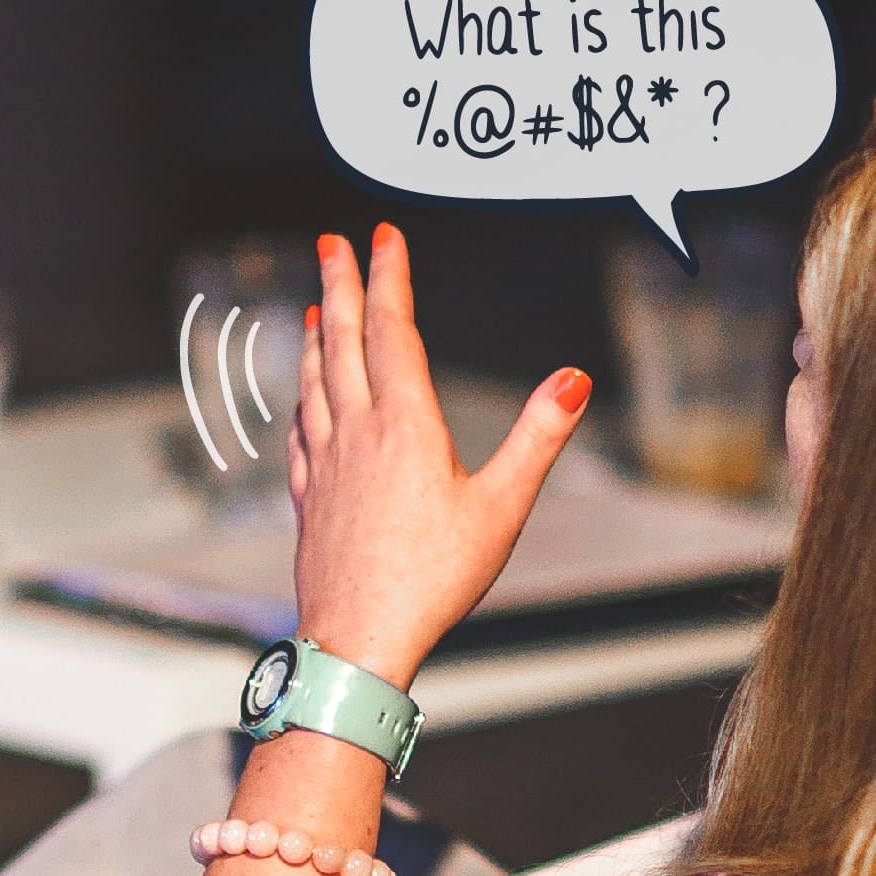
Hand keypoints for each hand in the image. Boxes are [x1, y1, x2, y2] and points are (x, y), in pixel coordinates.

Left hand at [286, 223, 589, 689]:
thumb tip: (574, 379)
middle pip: (341, 342)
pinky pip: (300, 431)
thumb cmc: (433, 581)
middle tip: (332, 242)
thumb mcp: (502, 508)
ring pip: (314, 382)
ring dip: (314, 336)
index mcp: (405, 425)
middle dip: (339, 285)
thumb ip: (538, 438)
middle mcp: (356, 433)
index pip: (392, 331)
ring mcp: (325, 465)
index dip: (389, 278)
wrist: (358, 640)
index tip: (384, 235)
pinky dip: (301, 397)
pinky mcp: (310, 499)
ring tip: (313, 305)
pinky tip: (304, 399)